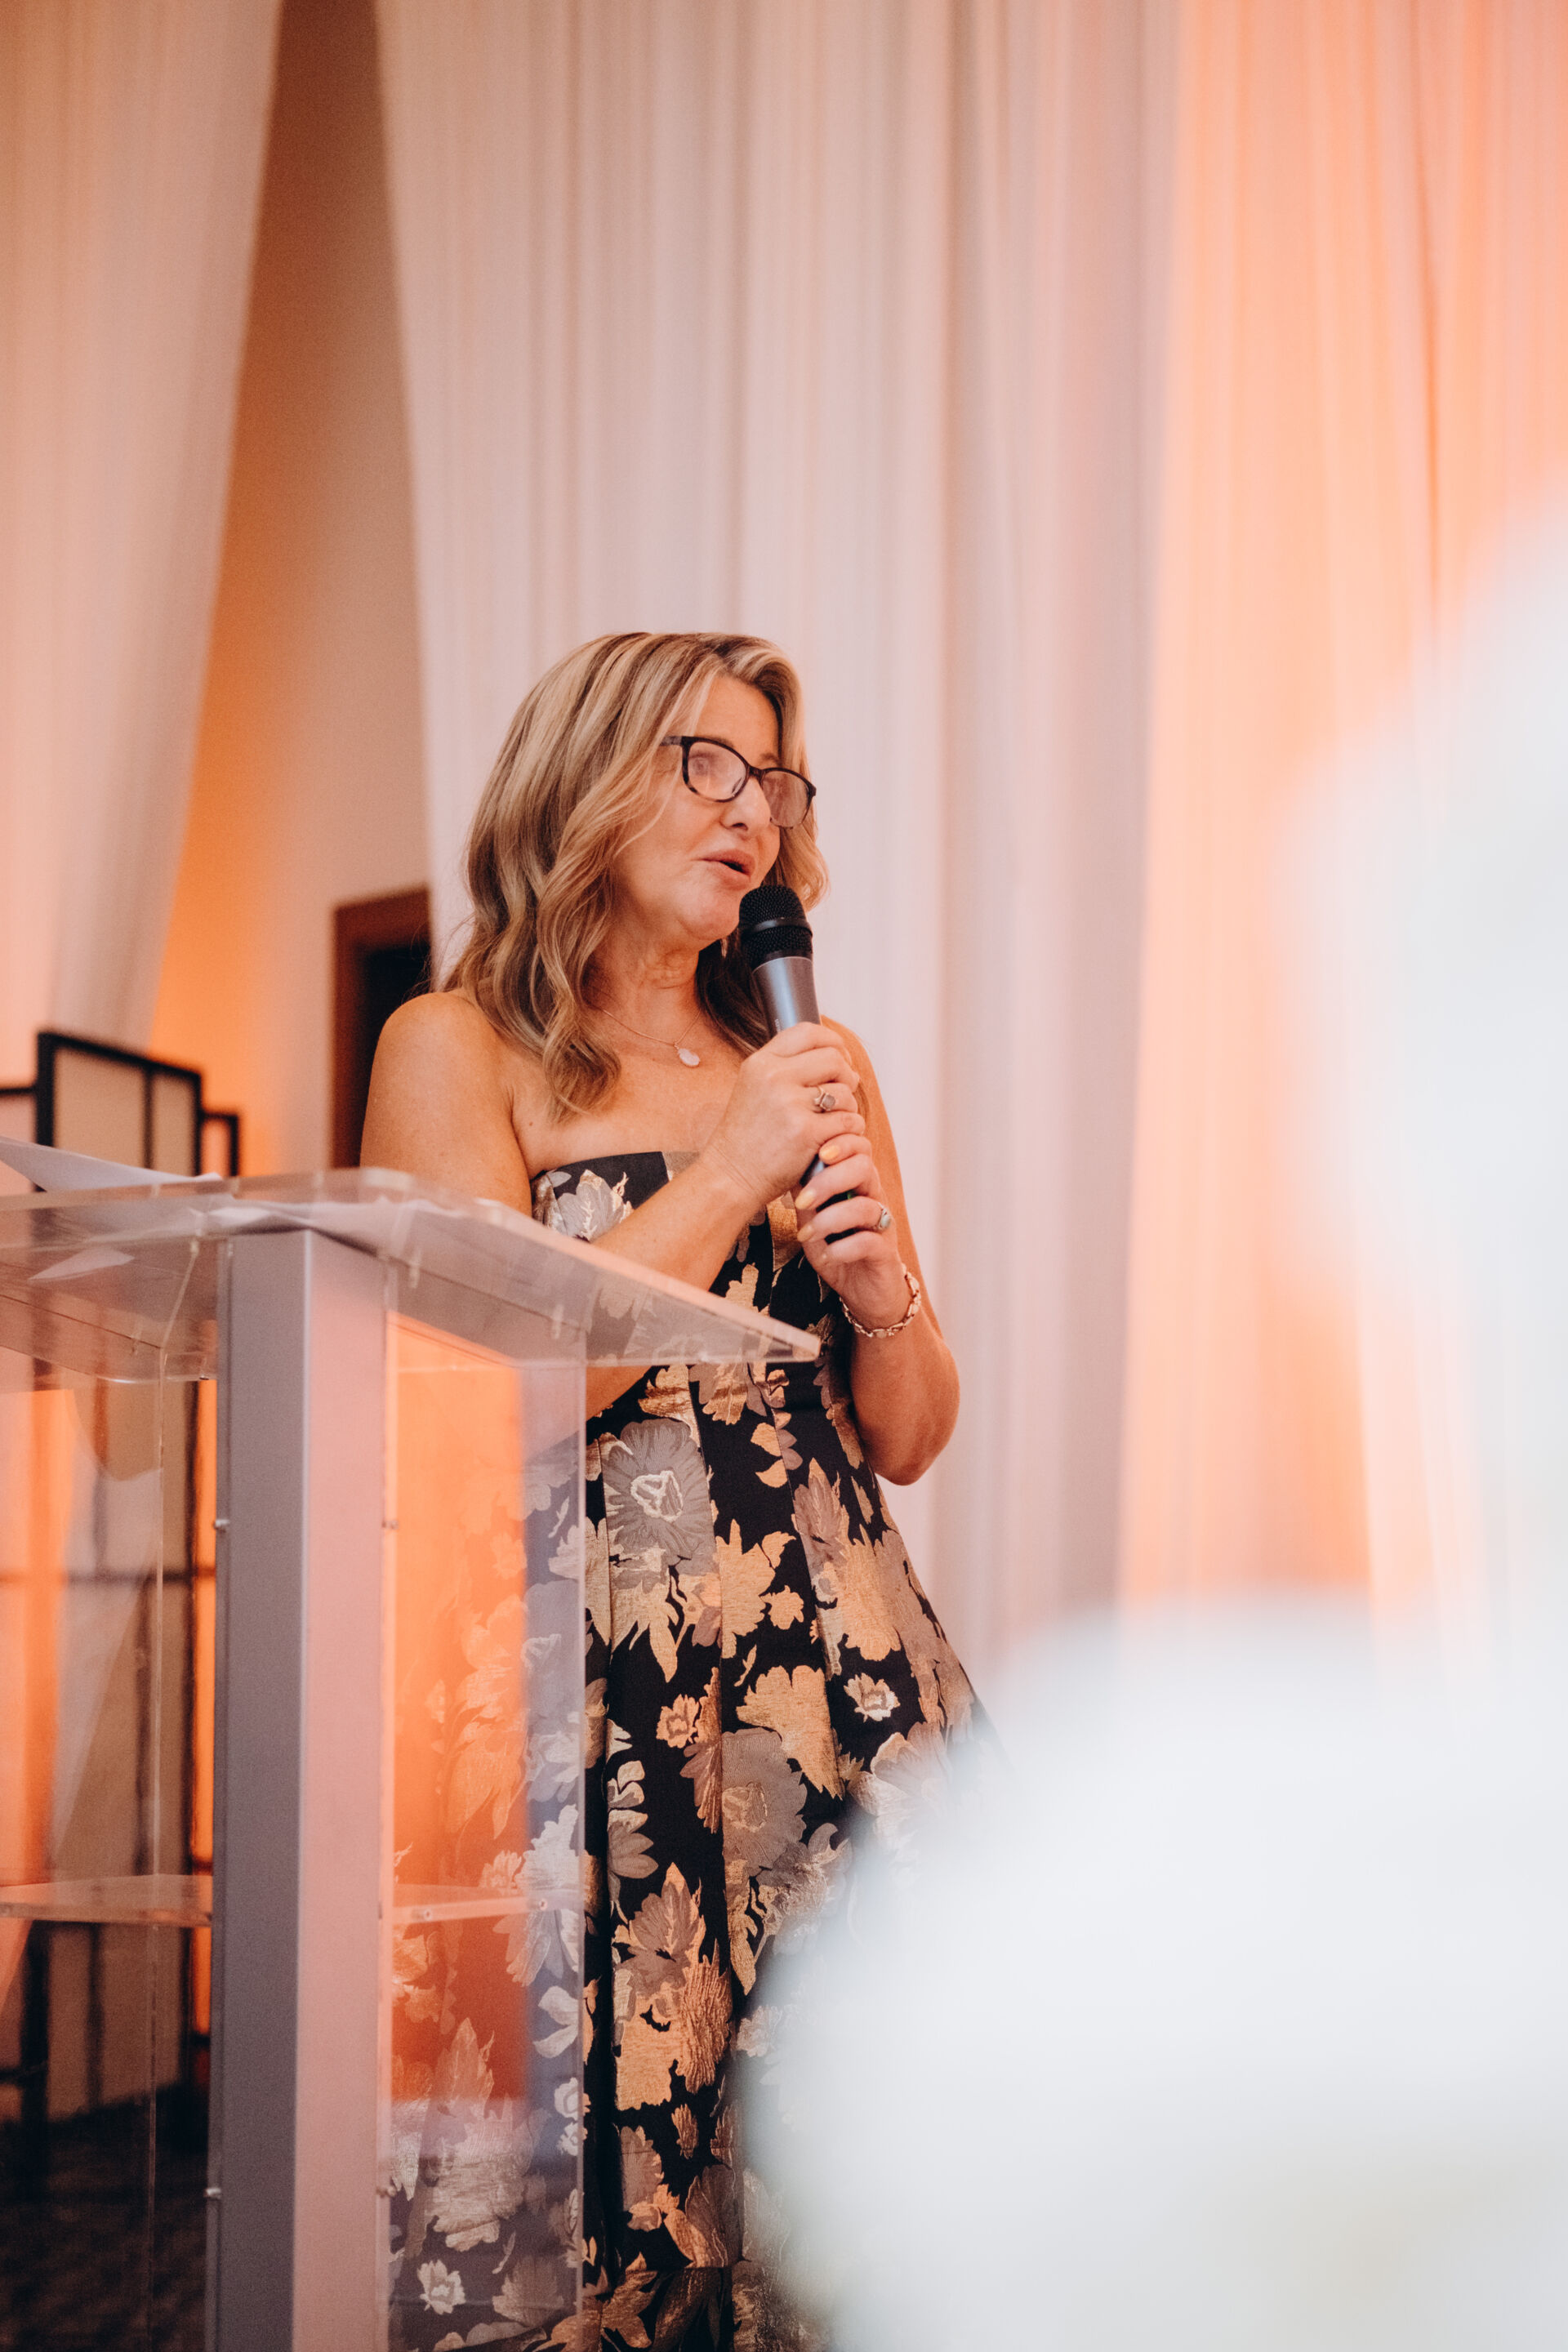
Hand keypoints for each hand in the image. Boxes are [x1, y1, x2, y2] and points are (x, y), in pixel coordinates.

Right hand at [699, 1024, 864, 1217]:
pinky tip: (837, 1136)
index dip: (833, 1042)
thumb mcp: (753, 1089)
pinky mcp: (806, 1132)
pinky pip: (847, 1120)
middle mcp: (774, 1078)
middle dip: (846, 1074)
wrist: (731, 1176)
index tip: (841, 1058)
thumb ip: (784, 1069)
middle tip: (845, 1090)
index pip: (808, 1032)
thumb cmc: (745, 1137)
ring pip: (844, 1091)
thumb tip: (831, 1054)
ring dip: (849, 1106)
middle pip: (833, 1058)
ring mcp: (790, 1104)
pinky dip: (849, 1128)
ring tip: (836, 1118)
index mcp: (760, 1063)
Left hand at [793, 1133, 908, 1331]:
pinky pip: (868, 1242)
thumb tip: (786, 1170)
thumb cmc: (839, 1250)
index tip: (817, 1154)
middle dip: (830, 1179)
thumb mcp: (814, 1220)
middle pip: (865, 1168)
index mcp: (859, 1184)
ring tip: (807, 1234)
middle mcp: (875, 1199)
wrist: (865, 1292)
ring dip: (830, 1219)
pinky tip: (827, 1255)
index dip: (841, 1144)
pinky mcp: (885, 1252)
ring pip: (865, 1206)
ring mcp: (882, 1225)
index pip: (858, 1149)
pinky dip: (842, 1248)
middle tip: (803, 1199)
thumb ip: (806, 1197)